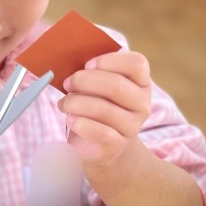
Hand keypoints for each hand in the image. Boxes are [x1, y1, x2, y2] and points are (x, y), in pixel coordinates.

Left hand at [57, 51, 151, 166]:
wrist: (101, 143)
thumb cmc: (97, 105)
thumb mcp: (98, 86)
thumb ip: (92, 71)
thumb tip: (69, 60)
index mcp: (141, 82)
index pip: (136, 64)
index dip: (110, 61)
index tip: (87, 64)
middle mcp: (142, 104)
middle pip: (117, 85)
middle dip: (85, 81)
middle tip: (68, 83)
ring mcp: (132, 126)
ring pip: (104, 109)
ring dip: (76, 103)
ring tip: (63, 103)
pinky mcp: (117, 145)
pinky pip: (99, 132)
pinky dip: (80, 124)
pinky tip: (70, 120)